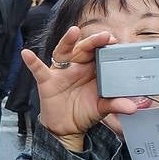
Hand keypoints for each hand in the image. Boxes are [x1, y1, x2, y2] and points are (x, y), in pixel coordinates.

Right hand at [20, 27, 140, 151]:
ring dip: (67, 41)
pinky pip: (39, 69)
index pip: (99, 53)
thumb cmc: (84, 112)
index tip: (115, 42)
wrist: (67, 128)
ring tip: (73, 32)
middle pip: (83, 49)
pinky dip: (32, 62)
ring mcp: (61, 72)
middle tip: (103, 36)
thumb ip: (115, 104)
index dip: (106, 46)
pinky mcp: (47, 81)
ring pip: (63, 52)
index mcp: (91, 70)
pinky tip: (27, 54)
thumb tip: (131, 107)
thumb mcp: (101, 108)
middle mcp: (76, 67)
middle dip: (93, 41)